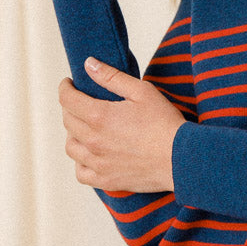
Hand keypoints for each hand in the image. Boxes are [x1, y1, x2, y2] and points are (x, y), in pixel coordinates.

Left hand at [59, 59, 185, 191]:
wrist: (181, 159)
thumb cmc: (165, 124)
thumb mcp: (142, 91)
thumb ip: (111, 77)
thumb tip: (89, 65)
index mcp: (99, 116)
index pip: (67, 99)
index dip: (65, 87)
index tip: (69, 83)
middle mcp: (93, 141)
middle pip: (67, 121)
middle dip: (70, 107)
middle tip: (81, 101)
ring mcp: (98, 163)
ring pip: (70, 146)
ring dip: (73, 133)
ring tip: (85, 127)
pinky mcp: (106, 180)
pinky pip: (80, 172)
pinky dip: (80, 162)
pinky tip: (89, 154)